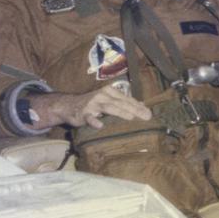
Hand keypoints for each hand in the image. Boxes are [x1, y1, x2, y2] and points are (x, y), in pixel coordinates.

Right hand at [32, 84, 151, 130]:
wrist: (68, 105)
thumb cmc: (92, 104)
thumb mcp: (108, 100)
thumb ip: (123, 102)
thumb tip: (142, 104)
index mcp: (110, 92)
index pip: (127, 99)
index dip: (139, 106)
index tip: (149, 113)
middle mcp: (102, 96)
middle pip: (121, 102)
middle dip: (135, 109)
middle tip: (146, 117)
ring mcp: (92, 104)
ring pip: (108, 108)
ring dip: (120, 112)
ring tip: (131, 118)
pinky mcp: (82, 113)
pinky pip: (89, 118)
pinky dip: (94, 121)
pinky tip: (100, 125)